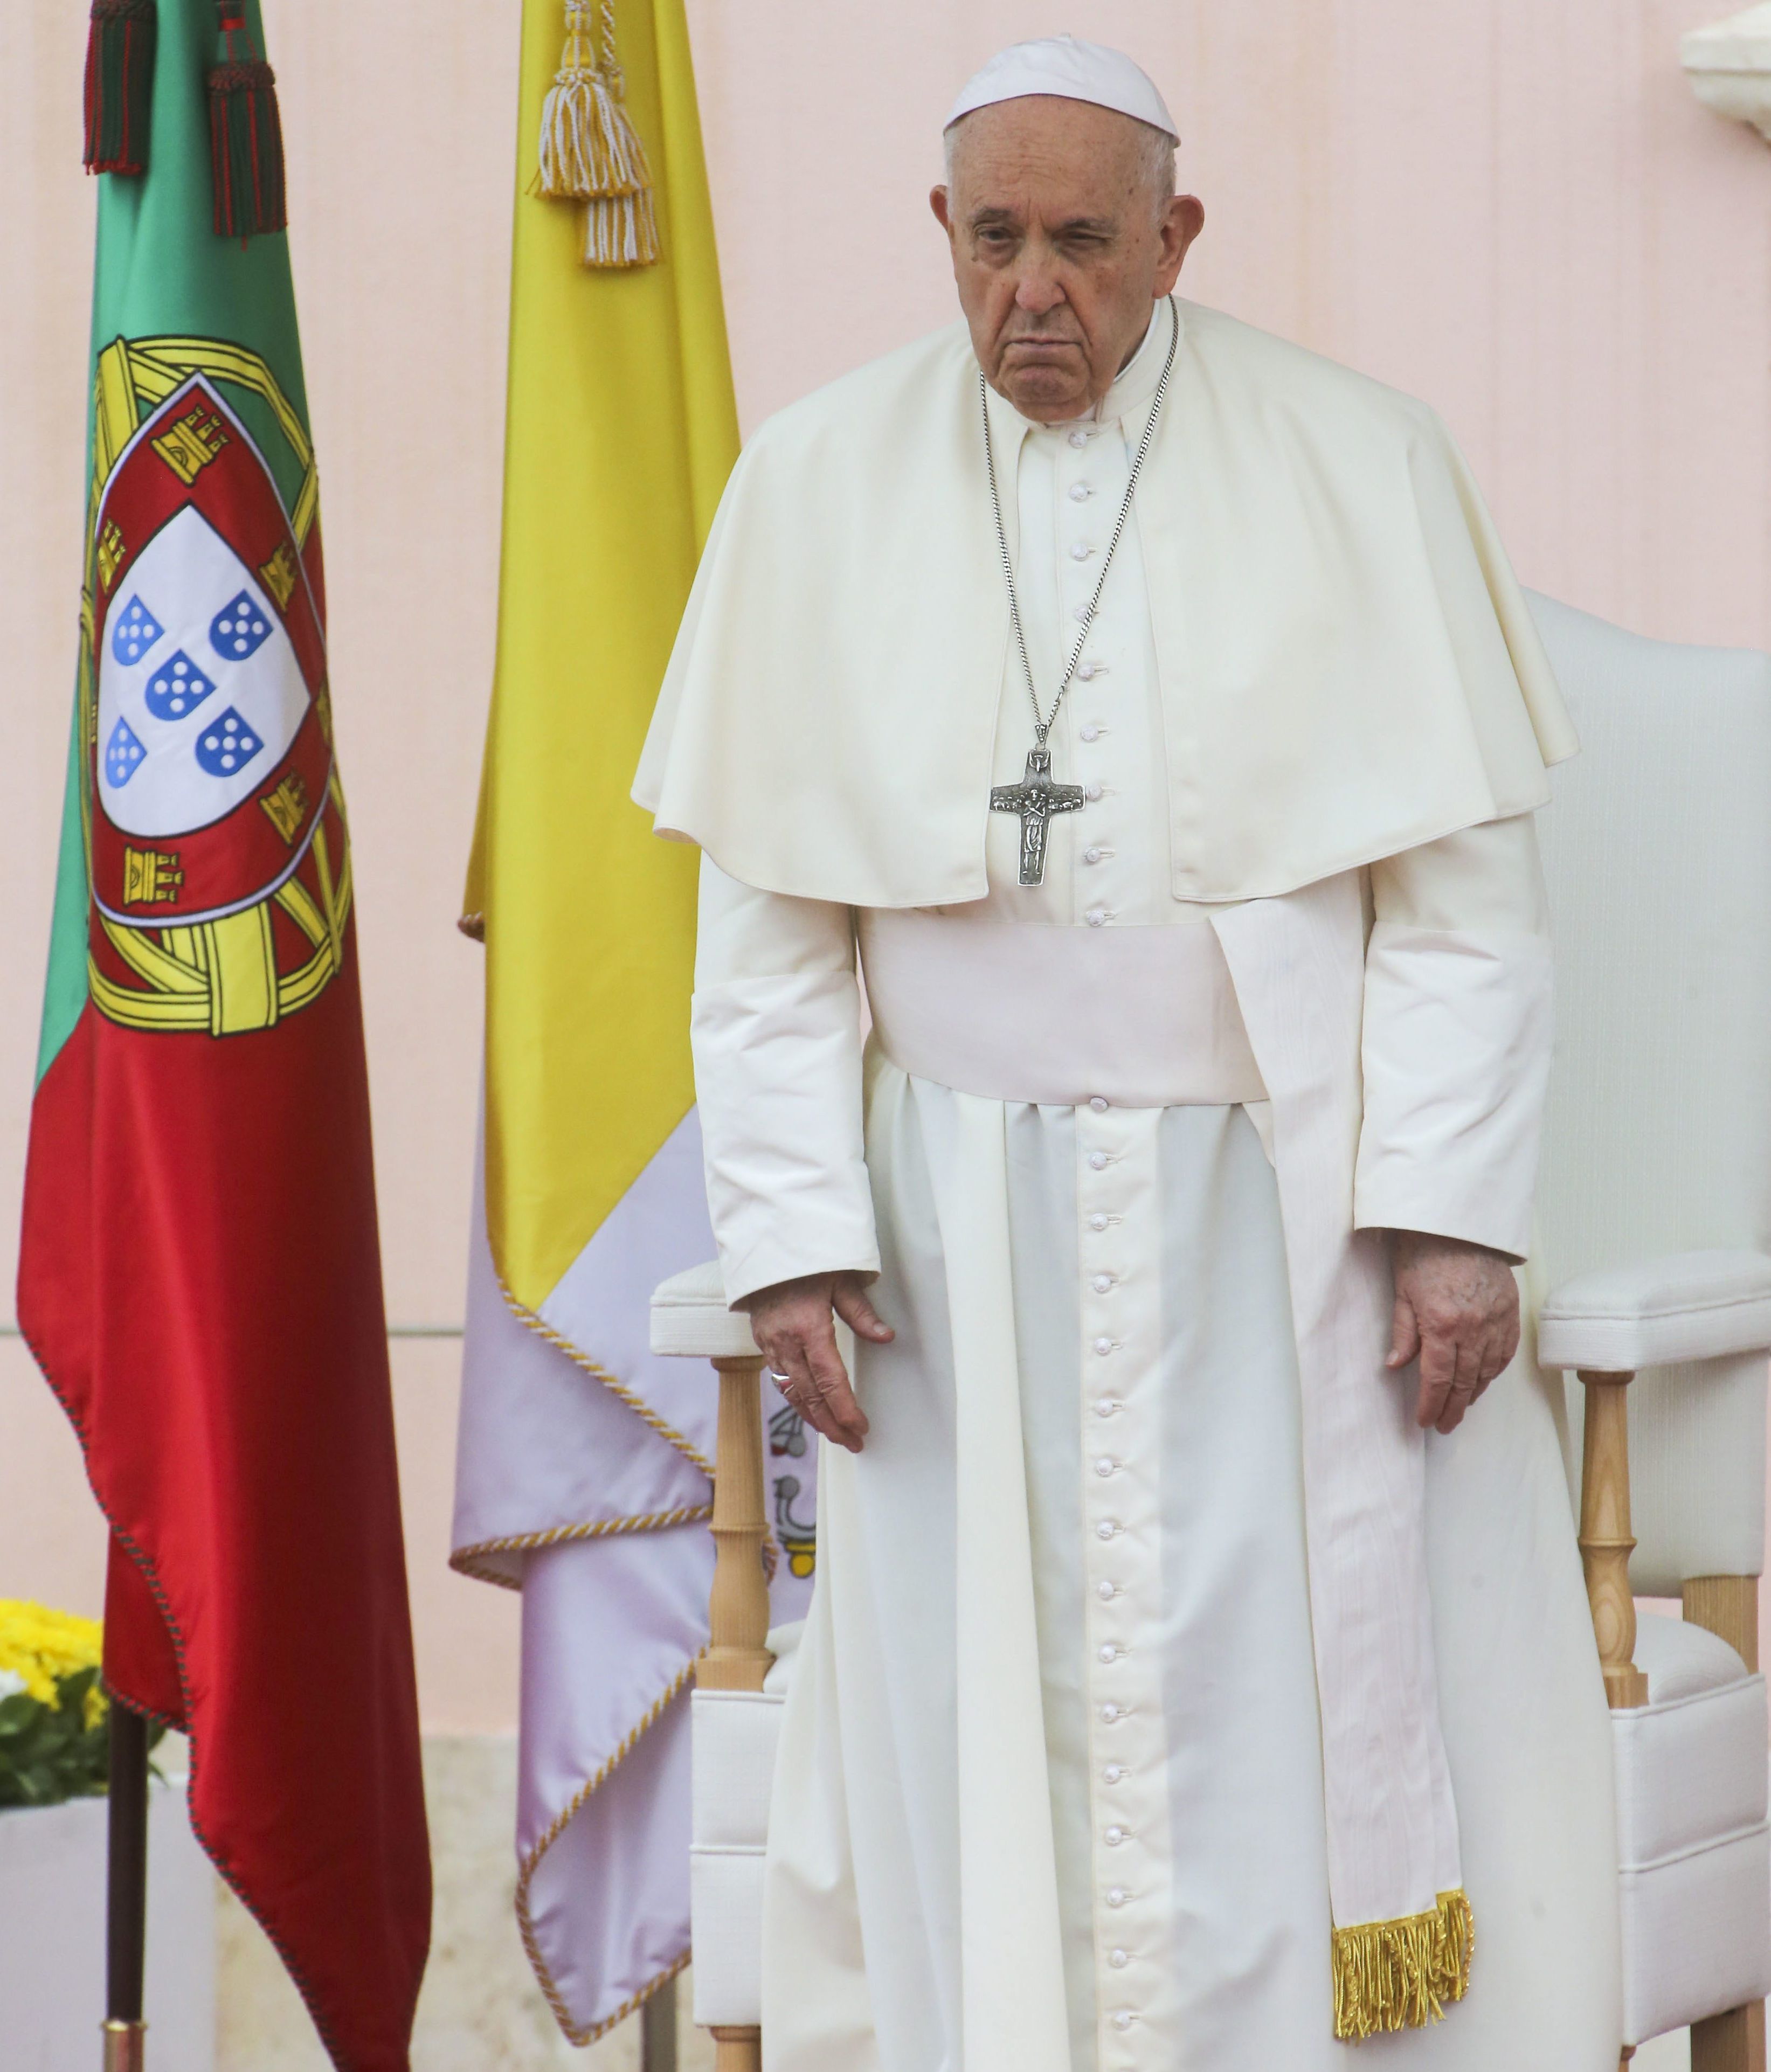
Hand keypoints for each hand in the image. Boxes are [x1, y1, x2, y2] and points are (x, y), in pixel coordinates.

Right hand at [738, 1271, 893, 1454]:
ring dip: (814, 1418)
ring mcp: (770, 1345)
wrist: (764, 1248)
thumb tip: (885, 1337)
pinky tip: (810, 1411)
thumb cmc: (806, 1261)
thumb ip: (861, 1312)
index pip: (829, 1379)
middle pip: (810, 1395)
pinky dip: (796, 1401)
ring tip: (835, 1435)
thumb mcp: (840, 1279)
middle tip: (853, 1442)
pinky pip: (780, 1380)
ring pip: (792, 1393)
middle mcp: (786, 1342)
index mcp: (808, 1326)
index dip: (845, 1408)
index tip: (860, 1427)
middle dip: (832, 1424)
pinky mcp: (762, 1344)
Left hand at [1385, 1231, 1519, 1434]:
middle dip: (1453, 1408)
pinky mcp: (1511, 1311)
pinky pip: (1506, 1352)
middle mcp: (1473, 1327)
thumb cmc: (1424, 1252)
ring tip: (1461, 1407)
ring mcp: (1496, 1320)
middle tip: (1444, 1425)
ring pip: (1488, 1371)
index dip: (1431, 1404)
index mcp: (1442, 1324)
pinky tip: (1483, 1380)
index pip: (1437, 1378)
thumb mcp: (1403, 1291)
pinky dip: (1494, 1371)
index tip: (1425, 1421)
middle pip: (1464, 1381)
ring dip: (1474, 1393)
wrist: (1458, 1222)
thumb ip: (1403, 1332)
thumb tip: (1396, 1365)